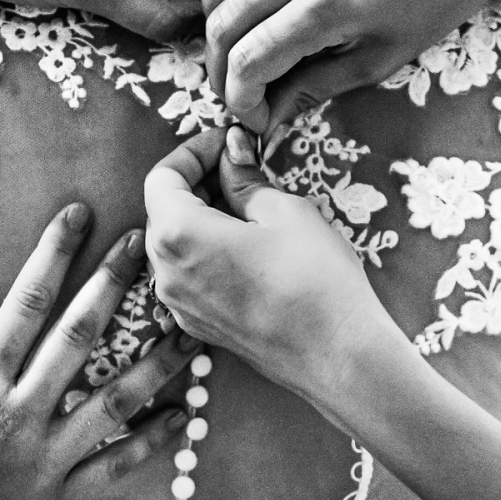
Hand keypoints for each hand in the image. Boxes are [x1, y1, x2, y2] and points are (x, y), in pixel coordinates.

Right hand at [0, 204, 198, 499]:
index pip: (23, 305)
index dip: (53, 255)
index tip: (78, 217)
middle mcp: (18, 417)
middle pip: (79, 338)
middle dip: (113, 286)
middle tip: (145, 247)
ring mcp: (45, 463)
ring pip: (116, 401)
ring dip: (158, 362)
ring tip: (192, 329)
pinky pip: (119, 469)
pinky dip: (153, 442)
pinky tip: (182, 415)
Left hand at [143, 125, 407, 410]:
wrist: (338, 357)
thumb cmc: (316, 281)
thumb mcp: (284, 212)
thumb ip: (246, 178)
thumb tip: (233, 152)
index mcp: (178, 236)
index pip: (162, 177)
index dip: (193, 151)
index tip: (228, 142)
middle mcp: (167, 274)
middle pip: (164, 210)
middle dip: (198, 182)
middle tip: (244, 166)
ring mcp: (180, 305)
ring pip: (176, 244)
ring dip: (204, 216)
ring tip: (252, 205)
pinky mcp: (199, 325)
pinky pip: (190, 274)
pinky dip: (208, 249)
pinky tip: (250, 244)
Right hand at [202, 0, 499, 132]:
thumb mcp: (379, 59)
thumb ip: (315, 87)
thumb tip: (271, 118)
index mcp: (324, 8)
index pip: (248, 62)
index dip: (242, 102)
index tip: (258, 121)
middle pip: (221, 28)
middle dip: (221, 76)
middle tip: (243, 102)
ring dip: (219, 40)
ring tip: (241, 69)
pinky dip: (232, 5)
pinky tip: (253, 29)